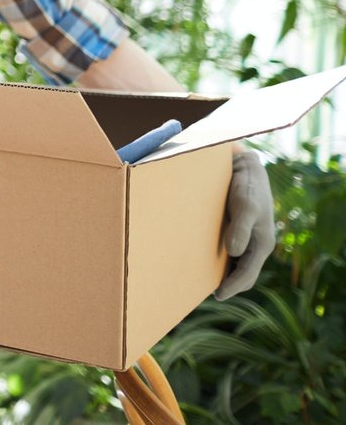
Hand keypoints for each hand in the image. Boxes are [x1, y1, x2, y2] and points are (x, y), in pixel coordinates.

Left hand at [214, 149, 275, 299]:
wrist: (245, 166)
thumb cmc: (246, 186)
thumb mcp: (245, 206)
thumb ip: (241, 228)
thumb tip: (235, 252)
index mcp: (263, 244)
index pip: (248, 275)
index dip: (233, 287)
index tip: (217, 295)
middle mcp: (256, 244)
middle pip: (243, 273)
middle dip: (227, 284)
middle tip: (202, 292)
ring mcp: (248, 237)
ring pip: (236, 263)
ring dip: (222, 273)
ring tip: (199, 280)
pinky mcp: (238, 229)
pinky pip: (230, 251)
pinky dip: (219, 259)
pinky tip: (200, 258)